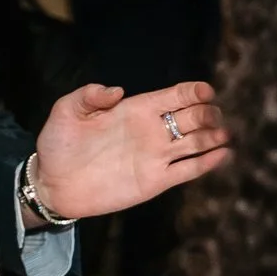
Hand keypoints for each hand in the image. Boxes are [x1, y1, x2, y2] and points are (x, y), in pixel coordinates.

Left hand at [34, 81, 228, 220]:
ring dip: (213, 136)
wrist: (53, 184)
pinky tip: (223, 154)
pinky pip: (188, 170)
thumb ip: (87, 95)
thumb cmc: (58, 145)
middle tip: (211, 116)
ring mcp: (156, 156)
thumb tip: (117, 90)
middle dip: (207, 114)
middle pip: (192, 117)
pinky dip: (208, 163)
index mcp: (135, 110)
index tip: (206, 91)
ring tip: (222, 133)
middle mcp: (151, 131)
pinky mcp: (156, 181)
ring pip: (196, 142)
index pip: (174, 96)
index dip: (193, 91)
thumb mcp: (65, 112)